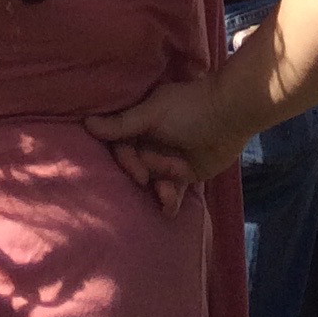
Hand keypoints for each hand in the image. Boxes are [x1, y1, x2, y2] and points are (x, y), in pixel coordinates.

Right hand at [85, 70, 249, 215]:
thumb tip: (86, 123)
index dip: (128, 162)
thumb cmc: (190, 109)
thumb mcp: (153, 114)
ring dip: (160, 190)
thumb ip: (122, 124)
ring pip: (152, 183)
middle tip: (164, 175)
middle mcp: (150, 141)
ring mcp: (166, 159)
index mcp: (140, 122)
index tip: (140, 172)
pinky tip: (171, 207)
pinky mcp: (183, 175)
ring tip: (172, 192)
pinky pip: (170, 193)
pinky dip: (169, 201)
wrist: (230, 116)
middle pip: (135, 167)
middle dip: (148, 174)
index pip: (120, 147)